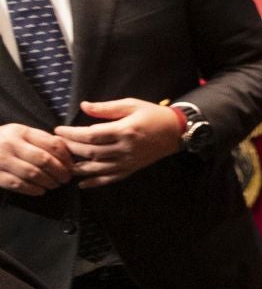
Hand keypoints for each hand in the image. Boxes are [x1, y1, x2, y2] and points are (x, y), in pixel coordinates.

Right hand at [0, 123, 71, 195]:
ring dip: (48, 181)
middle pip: (44, 160)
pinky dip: (32, 189)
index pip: (51, 144)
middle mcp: (10, 143)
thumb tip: (68, 150)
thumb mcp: (19, 134)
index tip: (72, 166)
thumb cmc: (2, 141)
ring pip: (32, 173)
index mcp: (21, 131)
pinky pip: (17, 183)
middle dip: (59, 172)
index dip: (66, 157)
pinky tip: (40, 191)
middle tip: (65, 179)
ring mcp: (0, 159)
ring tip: (54, 185)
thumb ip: (40, 139)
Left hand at [56, 100, 185, 187]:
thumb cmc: (153, 115)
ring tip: (64, 163)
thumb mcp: (131, 105)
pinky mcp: (132, 169)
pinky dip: (95, 183)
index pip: (90, 135)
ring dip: (78, 167)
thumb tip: (83, 106)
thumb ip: (106, 108)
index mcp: (124, 131)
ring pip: (98, 168)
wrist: (177, 131)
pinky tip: (82, 184)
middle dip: (71, 149)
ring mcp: (128, 161)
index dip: (72, 134)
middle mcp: (125, 148)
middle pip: (91, 152)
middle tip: (58, 144)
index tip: (58, 131)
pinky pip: (111, 178)